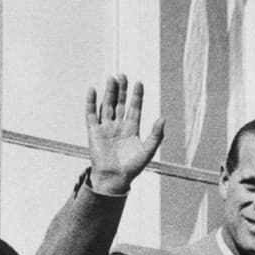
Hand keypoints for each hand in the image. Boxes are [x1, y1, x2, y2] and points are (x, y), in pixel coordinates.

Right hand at [86, 75, 164, 196]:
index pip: (134, 107)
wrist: (114, 179)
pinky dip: (91, 102)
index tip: (139, 82)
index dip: (137, 95)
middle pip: (120, 103)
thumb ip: (156, 135)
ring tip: (112, 78)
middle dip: (122, 89)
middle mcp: (119, 125)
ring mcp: (106, 127)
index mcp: (132, 128)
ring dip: (109, 92)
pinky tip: (92, 90)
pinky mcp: (93, 132)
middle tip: (123, 75)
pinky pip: (91, 114)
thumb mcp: (148, 151)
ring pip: (107, 105)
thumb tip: (163, 118)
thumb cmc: (132, 168)